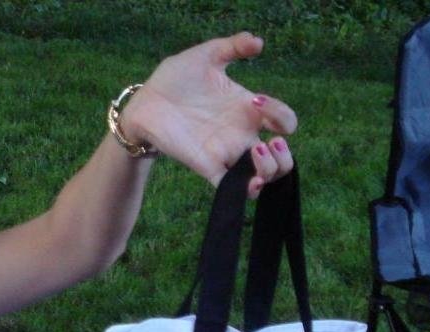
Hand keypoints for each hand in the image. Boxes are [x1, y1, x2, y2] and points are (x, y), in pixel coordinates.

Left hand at [120, 32, 296, 197]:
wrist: (145, 101)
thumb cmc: (175, 79)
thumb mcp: (207, 55)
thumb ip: (234, 45)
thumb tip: (259, 42)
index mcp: (246, 110)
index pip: (282, 120)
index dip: (282, 114)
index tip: (258, 99)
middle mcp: (240, 135)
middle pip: (279, 158)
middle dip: (284, 154)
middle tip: (271, 140)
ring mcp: (224, 153)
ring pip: (261, 176)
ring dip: (271, 170)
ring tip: (259, 151)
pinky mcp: (206, 166)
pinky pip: (231, 187)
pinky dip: (245, 190)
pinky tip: (251, 182)